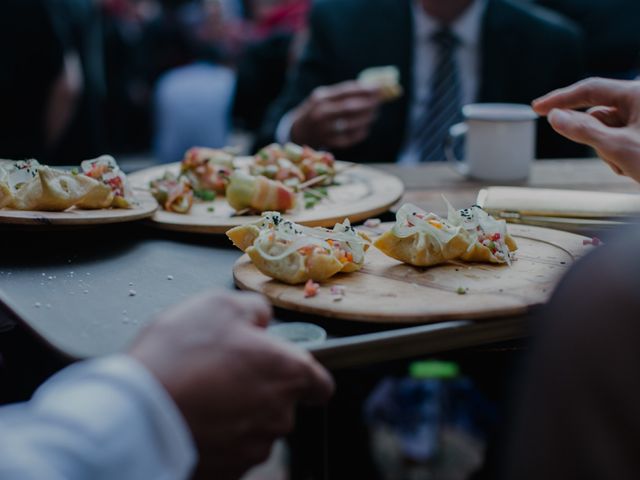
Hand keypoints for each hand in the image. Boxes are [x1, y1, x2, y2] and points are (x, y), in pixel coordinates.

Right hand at [129, 290, 333, 479]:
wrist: (136, 411)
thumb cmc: (180, 355)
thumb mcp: (219, 305)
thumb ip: (254, 309)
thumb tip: (262, 318)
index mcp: (287, 373)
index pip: (320, 383)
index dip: (304, 374)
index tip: (281, 367)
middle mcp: (279, 415)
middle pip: (282, 404)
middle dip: (260, 388)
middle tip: (223, 370)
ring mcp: (253, 448)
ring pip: (256, 428)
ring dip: (238, 414)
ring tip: (202, 393)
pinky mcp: (228, 471)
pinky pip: (231, 450)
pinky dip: (218, 437)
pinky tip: (194, 417)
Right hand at [290, 80, 381, 149]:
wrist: (297, 131)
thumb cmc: (316, 110)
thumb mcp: (324, 97)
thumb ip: (343, 93)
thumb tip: (370, 88)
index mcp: (320, 98)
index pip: (346, 91)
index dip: (364, 89)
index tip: (378, 88)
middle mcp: (321, 113)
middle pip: (349, 107)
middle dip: (368, 104)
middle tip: (379, 101)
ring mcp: (323, 129)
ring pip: (351, 124)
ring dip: (367, 118)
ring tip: (375, 113)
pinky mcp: (327, 142)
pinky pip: (349, 138)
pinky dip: (360, 133)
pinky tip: (366, 128)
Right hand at [532, 77, 639, 181]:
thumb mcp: (618, 147)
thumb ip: (583, 130)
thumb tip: (554, 116)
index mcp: (637, 93)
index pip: (590, 90)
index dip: (560, 99)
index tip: (537, 108)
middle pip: (598, 115)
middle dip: (595, 138)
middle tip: (614, 157)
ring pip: (606, 130)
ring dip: (608, 150)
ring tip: (629, 165)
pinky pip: (618, 139)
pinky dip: (618, 154)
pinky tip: (633, 166)